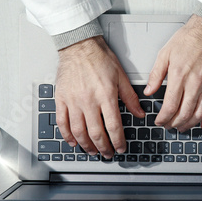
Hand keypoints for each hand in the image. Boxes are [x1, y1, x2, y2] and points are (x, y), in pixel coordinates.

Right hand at [55, 36, 144, 158]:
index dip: (118, 141)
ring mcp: (73, 101)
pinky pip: (62, 122)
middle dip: (104, 147)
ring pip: (78, 131)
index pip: (113, 126)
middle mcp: (89, 101)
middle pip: (96, 133)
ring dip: (87, 145)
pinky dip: (67, 135)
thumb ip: (130, 97)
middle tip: (107, 154)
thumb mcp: (121, 76)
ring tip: (93, 151)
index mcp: (106, 96)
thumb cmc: (100, 58)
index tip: (120, 148)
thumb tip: (140, 113)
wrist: (79, 46)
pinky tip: (74, 142)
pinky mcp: (61, 99)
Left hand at [144, 14, 201, 130]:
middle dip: (174, 124)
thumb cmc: (189, 38)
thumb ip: (156, 74)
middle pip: (184, 113)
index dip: (163, 118)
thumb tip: (149, 91)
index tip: (159, 121)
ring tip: (182, 127)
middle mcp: (195, 83)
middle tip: (169, 126)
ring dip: (190, 124)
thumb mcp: (165, 53)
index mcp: (179, 76)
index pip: (170, 106)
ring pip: (199, 113)